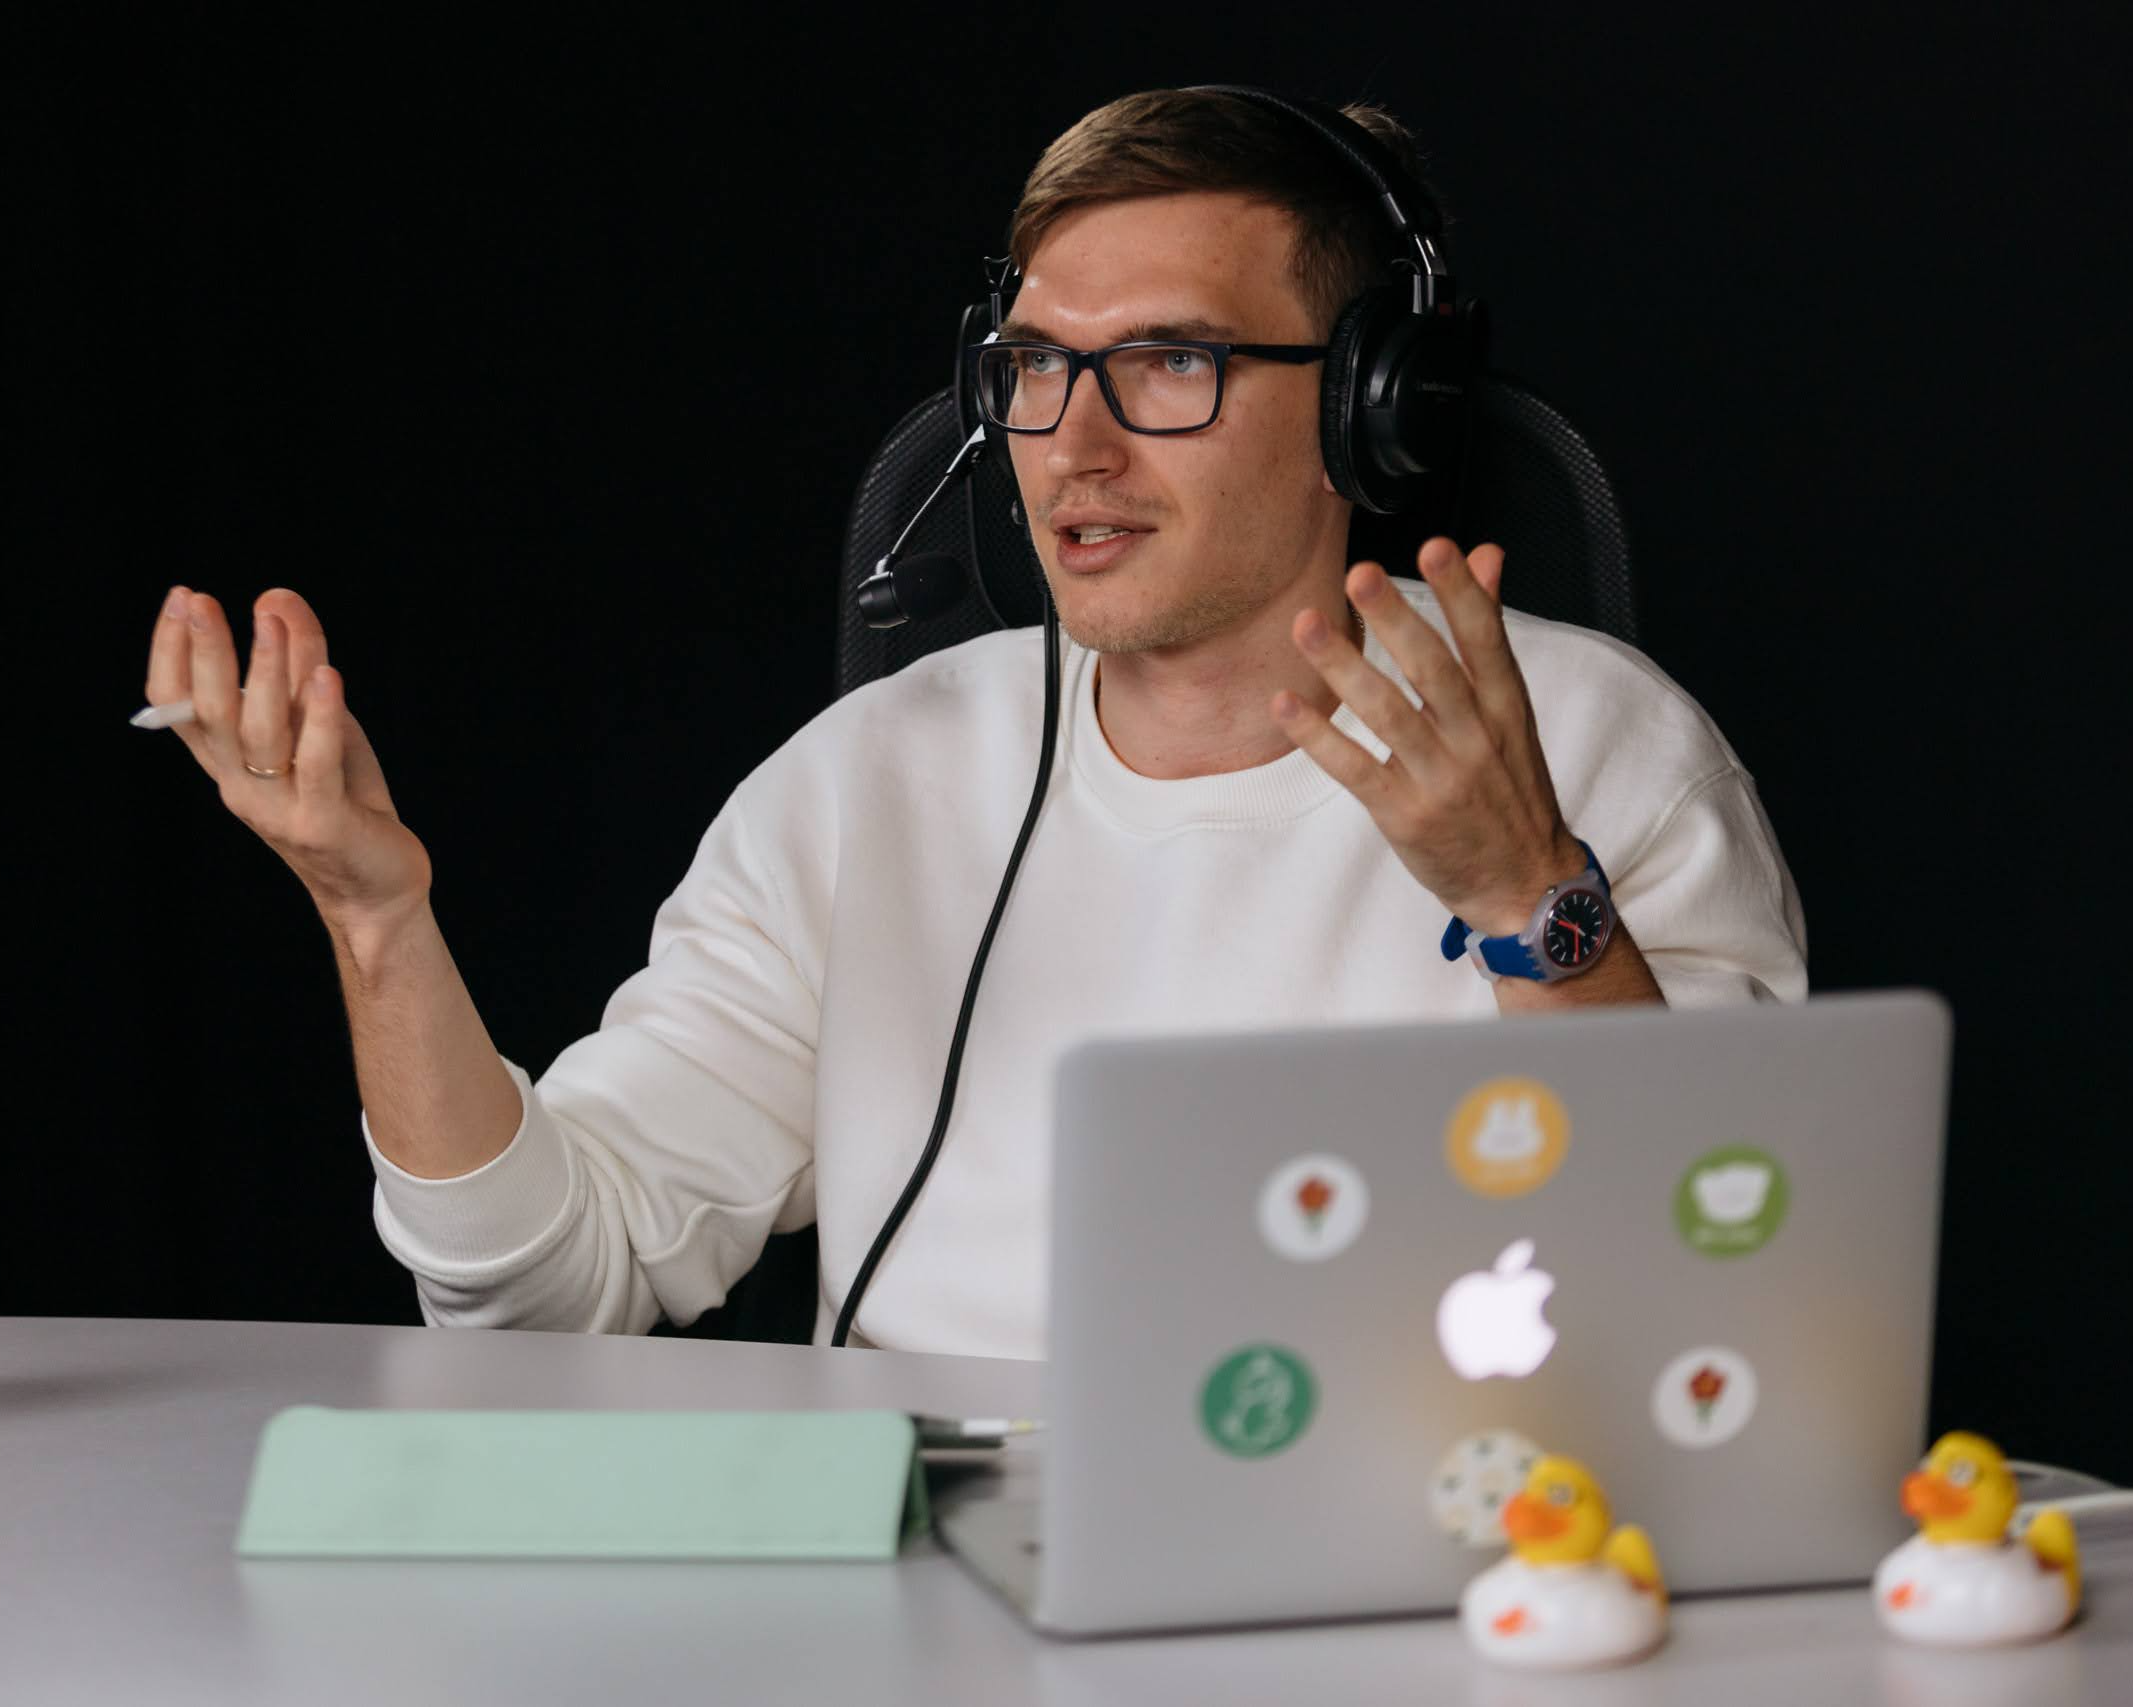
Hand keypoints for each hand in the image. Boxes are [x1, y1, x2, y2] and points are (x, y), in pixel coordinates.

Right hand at [143, 585, 432, 926]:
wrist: (378, 885)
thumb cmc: (343, 796)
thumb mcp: (318, 720)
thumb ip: (298, 662)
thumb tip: (275, 595)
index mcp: (227, 762)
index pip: (177, 705)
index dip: (172, 652)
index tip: (180, 597)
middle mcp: (240, 785)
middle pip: (211, 713)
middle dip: (205, 653)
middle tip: (198, 600)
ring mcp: (278, 807)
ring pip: (260, 734)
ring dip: (265, 672)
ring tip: (270, 621)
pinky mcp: (323, 824)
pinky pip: (317, 766)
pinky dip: (319, 719)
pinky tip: (326, 676)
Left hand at [1271, 538, 1585, 935]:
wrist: (1524, 884)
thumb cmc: (1510, 790)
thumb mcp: (1513, 714)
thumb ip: (1488, 633)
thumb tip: (1486, 554)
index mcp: (1505, 708)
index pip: (1486, 640)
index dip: (1463, 594)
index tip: (1439, 546)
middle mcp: (1476, 739)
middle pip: (1433, 670)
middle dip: (1396, 620)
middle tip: (1359, 575)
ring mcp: (1440, 779)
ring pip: (1389, 714)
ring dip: (1344, 667)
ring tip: (1306, 625)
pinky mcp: (1405, 815)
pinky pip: (1356, 769)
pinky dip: (1319, 738)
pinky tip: (1286, 704)